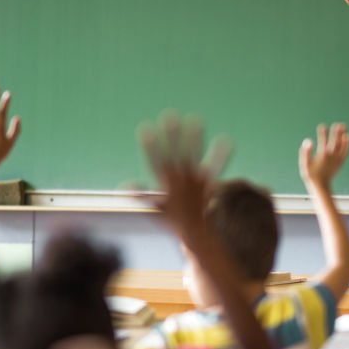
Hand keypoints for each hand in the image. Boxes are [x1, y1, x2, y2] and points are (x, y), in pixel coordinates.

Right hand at [136, 111, 230, 235]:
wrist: (194, 233)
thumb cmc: (172, 220)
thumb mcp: (154, 208)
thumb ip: (140, 195)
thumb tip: (123, 186)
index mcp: (165, 182)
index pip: (155, 159)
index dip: (150, 144)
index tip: (145, 128)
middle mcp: (180, 178)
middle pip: (175, 152)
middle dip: (172, 134)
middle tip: (170, 115)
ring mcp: (195, 179)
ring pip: (194, 155)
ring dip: (195, 137)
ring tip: (195, 118)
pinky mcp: (208, 182)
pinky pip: (215, 167)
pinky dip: (220, 155)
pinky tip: (226, 140)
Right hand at [299, 122, 348, 188]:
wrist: (321, 186)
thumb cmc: (311, 175)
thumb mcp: (305, 164)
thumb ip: (306, 152)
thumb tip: (308, 140)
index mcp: (322, 155)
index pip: (323, 141)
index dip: (322, 133)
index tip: (322, 126)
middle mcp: (331, 156)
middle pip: (335, 141)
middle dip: (336, 132)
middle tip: (338, 124)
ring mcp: (337, 159)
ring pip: (341, 145)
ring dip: (342, 135)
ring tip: (344, 126)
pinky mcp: (340, 162)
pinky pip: (345, 151)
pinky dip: (347, 144)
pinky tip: (348, 137)